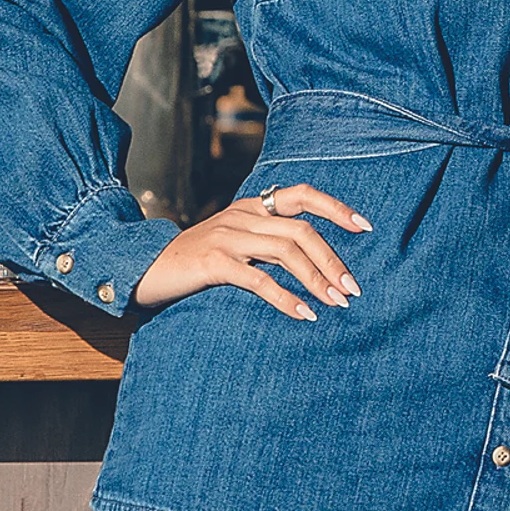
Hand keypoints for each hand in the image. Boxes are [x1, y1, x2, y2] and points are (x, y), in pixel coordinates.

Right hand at [131, 182, 370, 322]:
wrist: (144, 268)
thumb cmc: (196, 262)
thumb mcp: (233, 242)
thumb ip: (265, 243)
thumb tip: (312, 263)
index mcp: (251, 207)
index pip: (301, 195)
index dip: (336, 208)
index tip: (365, 227)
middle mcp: (242, 215)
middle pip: (301, 230)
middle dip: (333, 260)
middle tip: (354, 289)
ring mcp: (227, 236)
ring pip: (286, 251)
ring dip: (317, 279)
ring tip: (337, 303)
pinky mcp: (214, 262)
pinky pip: (259, 279)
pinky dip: (286, 298)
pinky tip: (304, 315)